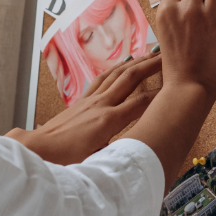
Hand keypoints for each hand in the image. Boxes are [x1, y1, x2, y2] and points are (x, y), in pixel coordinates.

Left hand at [4, 52, 161, 164]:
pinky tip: (122, 64)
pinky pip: (102, 78)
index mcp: (108, 122)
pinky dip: (116, 68)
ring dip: (135, 62)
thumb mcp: (98, 162)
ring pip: (116, 74)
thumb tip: (140, 158)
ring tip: (150, 53)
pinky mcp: (82, 101)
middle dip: (151, 65)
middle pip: (130, 79)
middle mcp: (100, 105)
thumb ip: (121, 157)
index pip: (142, 103)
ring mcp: (90, 100)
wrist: (38, 149)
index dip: (161, 95)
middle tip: (167, 54)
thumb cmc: (65, 159)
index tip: (177, 88)